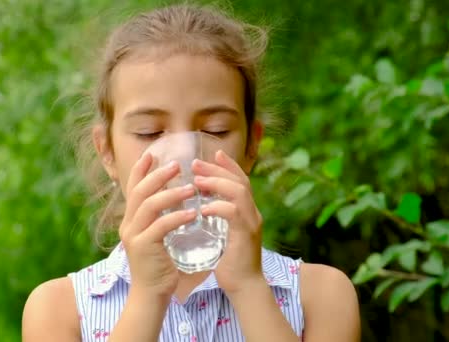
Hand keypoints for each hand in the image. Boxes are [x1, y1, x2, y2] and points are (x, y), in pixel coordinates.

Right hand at [119, 153, 196, 298]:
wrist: (151, 294)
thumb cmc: (159, 264)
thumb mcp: (157, 236)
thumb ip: (160, 217)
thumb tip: (176, 196)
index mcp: (131, 220)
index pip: (132, 188)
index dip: (141, 170)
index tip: (152, 153)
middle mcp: (128, 224)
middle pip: (140, 191)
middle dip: (158, 175)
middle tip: (177, 165)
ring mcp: (134, 236)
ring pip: (149, 205)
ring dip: (171, 194)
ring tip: (191, 189)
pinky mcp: (143, 248)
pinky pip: (160, 226)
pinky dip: (177, 217)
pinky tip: (192, 214)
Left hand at [192, 150, 265, 293]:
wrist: (244, 286)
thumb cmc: (229, 262)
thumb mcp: (222, 234)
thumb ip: (217, 219)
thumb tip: (200, 205)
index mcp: (247, 211)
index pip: (240, 180)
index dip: (228, 165)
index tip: (213, 154)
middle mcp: (253, 213)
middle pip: (239, 181)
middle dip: (217, 169)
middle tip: (196, 163)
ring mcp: (251, 223)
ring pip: (239, 192)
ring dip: (217, 183)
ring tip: (197, 180)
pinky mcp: (246, 235)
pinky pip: (234, 213)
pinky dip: (218, 207)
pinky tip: (203, 208)